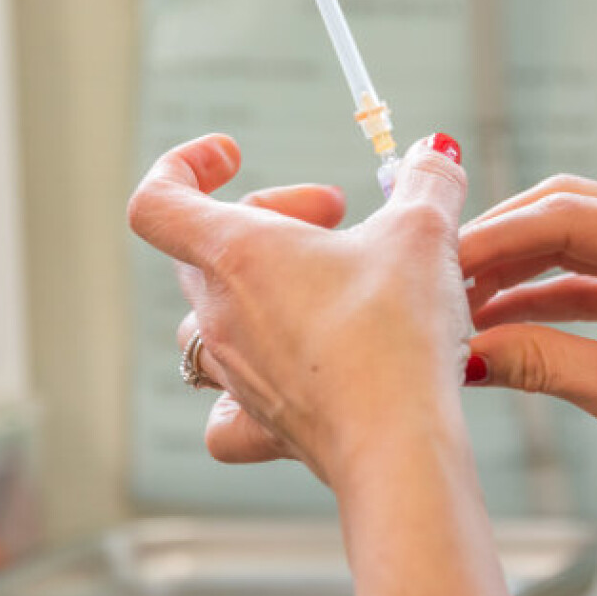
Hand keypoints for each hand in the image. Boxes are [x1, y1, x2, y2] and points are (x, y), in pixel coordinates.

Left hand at [128, 133, 470, 485]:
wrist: (398, 442)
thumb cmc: (396, 333)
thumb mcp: (424, 233)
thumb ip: (427, 182)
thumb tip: (437, 153)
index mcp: (237, 255)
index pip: (159, 201)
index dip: (184, 165)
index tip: (232, 156)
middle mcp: (221, 316)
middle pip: (204, 251)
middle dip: (270, 220)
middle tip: (338, 220)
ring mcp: (237, 374)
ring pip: (215, 320)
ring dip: (264, 292)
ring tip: (329, 290)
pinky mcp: (262, 426)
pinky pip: (225, 410)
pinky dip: (245, 390)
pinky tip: (287, 376)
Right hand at [458, 174, 596, 470]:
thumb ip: (543, 362)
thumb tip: (465, 353)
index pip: (569, 215)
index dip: (497, 236)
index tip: (441, 261)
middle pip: (566, 214)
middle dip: (500, 244)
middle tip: (441, 276)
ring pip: (571, 245)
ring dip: (514, 271)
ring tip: (459, 303)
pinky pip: (585, 281)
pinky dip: (539, 299)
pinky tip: (495, 320)